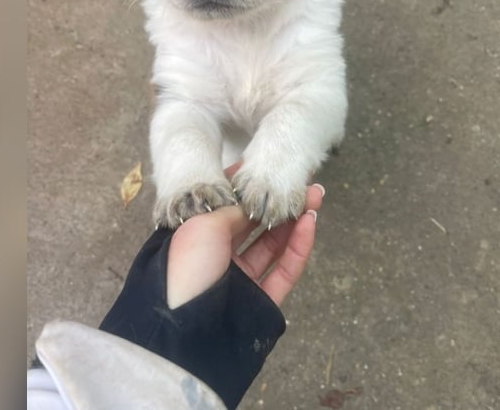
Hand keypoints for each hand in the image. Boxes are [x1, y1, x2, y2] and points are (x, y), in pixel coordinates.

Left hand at [167, 162, 324, 308]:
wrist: (185, 332)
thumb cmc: (185, 268)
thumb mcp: (202, 225)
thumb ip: (233, 209)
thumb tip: (254, 202)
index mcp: (195, 238)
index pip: (226, 207)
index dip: (249, 188)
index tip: (269, 167)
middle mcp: (217, 257)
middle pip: (254, 224)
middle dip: (278, 201)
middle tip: (304, 183)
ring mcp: (240, 280)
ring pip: (273, 245)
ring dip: (294, 221)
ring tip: (314, 198)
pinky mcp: (261, 301)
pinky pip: (284, 269)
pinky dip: (299, 247)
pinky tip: (310, 223)